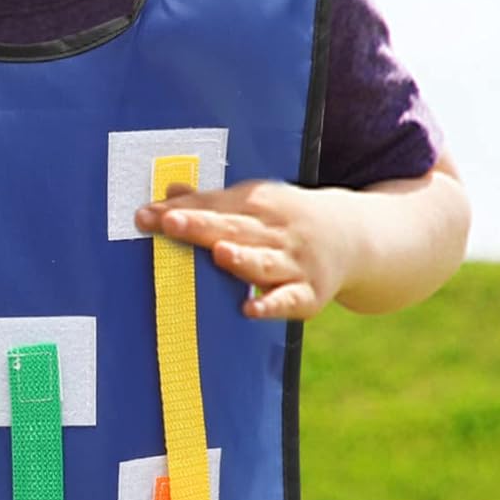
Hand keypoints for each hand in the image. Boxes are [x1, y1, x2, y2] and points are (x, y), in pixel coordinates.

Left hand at [134, 178, 357, 321]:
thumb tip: (167, 190)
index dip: (180, 209)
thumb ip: (209, 202)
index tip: (144, 215)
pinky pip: (288, 300)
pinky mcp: (308, 294)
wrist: (354, 236)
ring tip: (219, 253)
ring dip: (242, 258)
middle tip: (170, 222)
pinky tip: (248, 310)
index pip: (214, 205)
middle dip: (201, 226)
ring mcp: (294, 262)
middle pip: (234, 227)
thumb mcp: (254, 202)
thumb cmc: (286, 219)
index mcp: (260, 202)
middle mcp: (277, 230)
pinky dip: (270, 305)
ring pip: (263, 261)